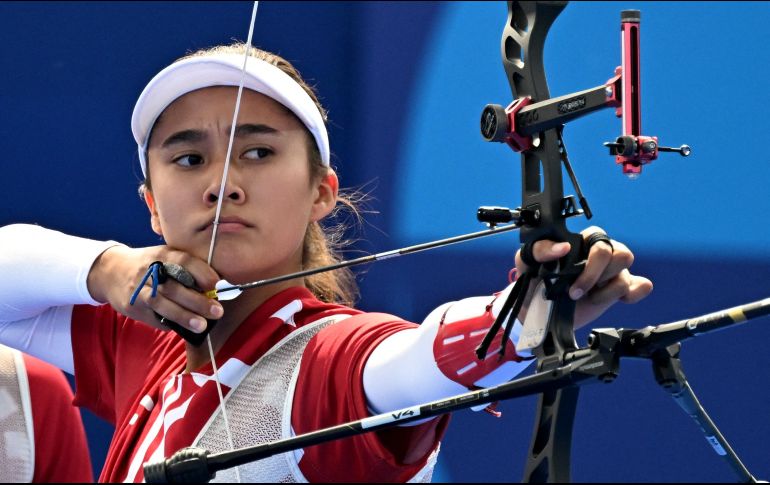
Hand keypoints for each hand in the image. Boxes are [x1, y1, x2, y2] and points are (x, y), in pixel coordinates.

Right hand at [87, 245, 223, 332]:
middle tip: (217, 311)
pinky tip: (183, 328)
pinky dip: (169, 323)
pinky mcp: (132, 305)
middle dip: (197, 301)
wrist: (111, 271)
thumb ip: (186, 268)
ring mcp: (139, 289)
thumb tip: (214, 289)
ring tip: (202, 325)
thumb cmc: (149, 265)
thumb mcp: (165, 257)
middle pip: (174, 287)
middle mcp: (149, 270)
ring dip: (183, 316)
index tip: (216, 284)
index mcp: (162, 254)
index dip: (201, 272)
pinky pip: (152, 316)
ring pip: (161, 304)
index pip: (184, 260)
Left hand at [514, 226, 652, 328]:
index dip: (591, 259)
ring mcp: (611, 273)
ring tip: (589, 297)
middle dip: (597, 275)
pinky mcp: (619, 292)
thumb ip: (540, 249)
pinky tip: (619, 300)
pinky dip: (633, 294)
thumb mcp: (527, 261)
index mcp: (581, 243)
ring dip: (608, 290)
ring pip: (627, 273)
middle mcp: (599, 255)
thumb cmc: (533, 281)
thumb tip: (562, 247)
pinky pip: (642, 286)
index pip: (600, 238)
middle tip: (576, 291)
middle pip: (621, 254)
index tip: (570, 274)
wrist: (537, 312)